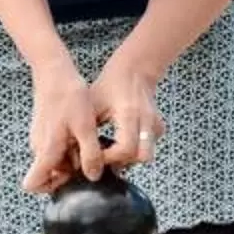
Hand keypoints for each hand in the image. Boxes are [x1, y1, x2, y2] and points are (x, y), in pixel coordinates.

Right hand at [24, 60, 106, 193]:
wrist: (55, 73)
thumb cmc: (70, 98)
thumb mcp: (86, 127)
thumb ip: (90, 154)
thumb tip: (93, 176)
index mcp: (46, 151)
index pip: (33, 184)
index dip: (49, 187)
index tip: (71, 180)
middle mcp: (38, 148)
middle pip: (48, 175)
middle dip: (68, 174)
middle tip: (90, 160)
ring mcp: (40, 139)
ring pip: (54, 161)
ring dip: (70, 159)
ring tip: (89, 144)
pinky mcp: (44, 131)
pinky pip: (55, 148)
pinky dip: (68, 147)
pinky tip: (83, 135)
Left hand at [93, 55, 167, 171]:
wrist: (135, 71)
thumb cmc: (111, 85)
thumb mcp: (93, 104)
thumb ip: (88, 128)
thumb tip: (75, 151)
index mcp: (129, 114)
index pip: (125, 149)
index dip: (110, 158)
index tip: (96, 155)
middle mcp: (146, 121)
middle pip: (142, 156)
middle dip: (124, 161)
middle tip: (106, 156)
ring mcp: (154, 125)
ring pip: (147, 154)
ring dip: (130, 157)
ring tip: (112, 151)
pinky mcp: (157, 128)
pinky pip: (148, 147)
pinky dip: (135, 150)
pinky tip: (121, 143)